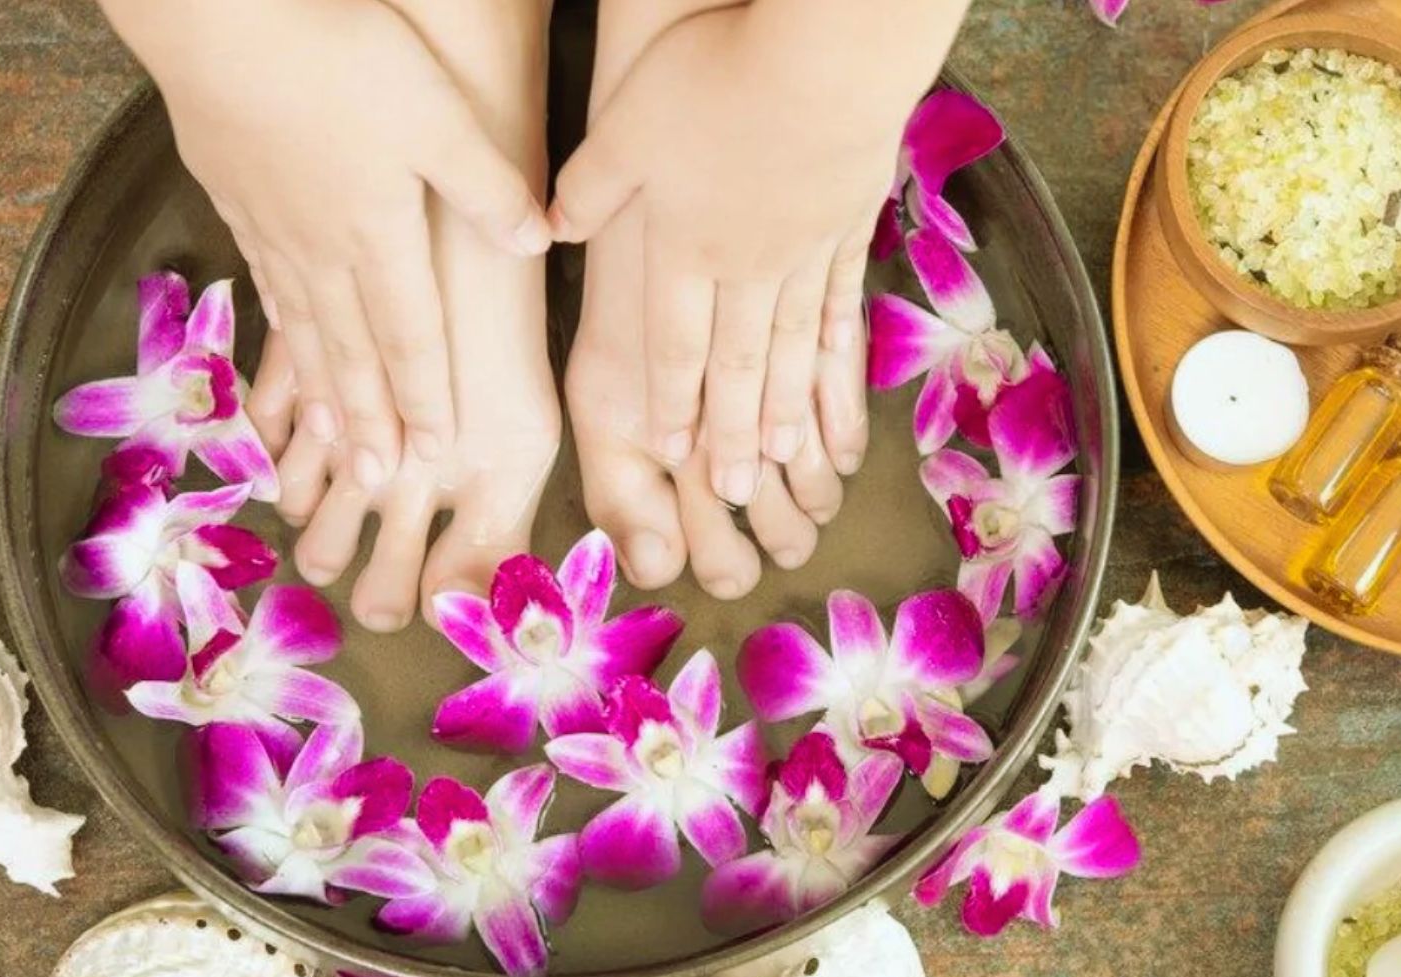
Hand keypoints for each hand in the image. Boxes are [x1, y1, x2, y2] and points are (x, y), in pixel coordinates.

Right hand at [102, 0, 549, 488]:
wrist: (220, 20)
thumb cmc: (338, 58)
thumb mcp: (437, 115)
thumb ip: (487, 186)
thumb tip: (539, 241)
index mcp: (378, 234)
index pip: (409, 337)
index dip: (424, 399)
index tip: (432, 454)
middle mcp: (321, 248)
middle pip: (350, 352)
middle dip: (368, 422)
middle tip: (375, 482)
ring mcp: (270, 227)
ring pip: (302, 329)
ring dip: (319, 392)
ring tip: (324, 444)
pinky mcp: (233, 197)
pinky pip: (262, 287)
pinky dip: (277, 333)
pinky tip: (283, 346)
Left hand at [550, 3, 937, 503]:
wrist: (824, 59)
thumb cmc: (717, 81)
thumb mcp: (627, 127)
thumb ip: (590, 186)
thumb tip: (550, 228)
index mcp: (686, 247)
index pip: (674, 342)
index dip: (671, 400)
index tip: (671, 451)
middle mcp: (748, 266)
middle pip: (736, 365)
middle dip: (731, 432)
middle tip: (735, 492)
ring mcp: (807, 252)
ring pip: (793, 348)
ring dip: (785, 406)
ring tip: (784, 456)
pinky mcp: (850, 225)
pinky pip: (842, 301)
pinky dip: (838, 345)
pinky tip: (838, 373)